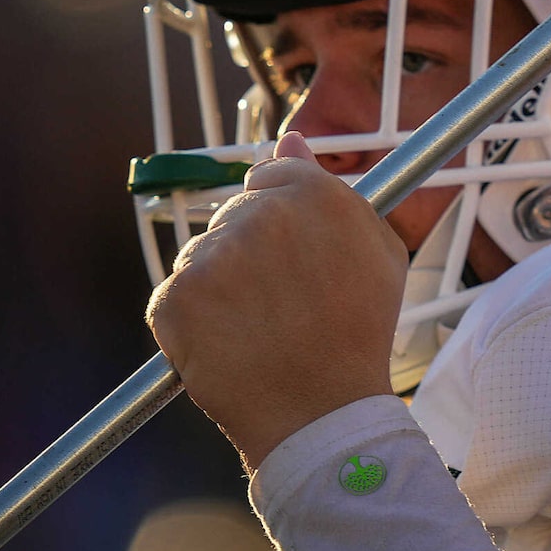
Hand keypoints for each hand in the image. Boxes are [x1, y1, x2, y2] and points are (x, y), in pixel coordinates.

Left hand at [149, 131, 407, 471]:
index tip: (293, 256)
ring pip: (203, 256)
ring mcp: (211, 256)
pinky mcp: (173, 297)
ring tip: (260, 327)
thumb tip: (291, 140)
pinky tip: (231, 343)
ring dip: (222, 284)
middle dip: (250, 250)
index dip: (282, 218)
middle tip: (283, 301)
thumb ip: (333, 188)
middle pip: (234, 215)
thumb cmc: (359, 331)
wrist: (322, 410)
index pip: (270, 178)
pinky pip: (176, 296)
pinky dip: (195, 320)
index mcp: (312, 196)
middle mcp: (258, 215)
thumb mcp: (377, 251)